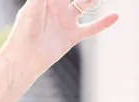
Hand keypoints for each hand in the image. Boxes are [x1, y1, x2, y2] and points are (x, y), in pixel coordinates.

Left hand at [4, 0, 118, 74]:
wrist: (24, 59)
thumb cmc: (23, 33)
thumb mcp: (32, 8)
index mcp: (47, 0)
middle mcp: (58, 9)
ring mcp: (66, 22)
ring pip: (85, 5)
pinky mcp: (72, 36)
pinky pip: (91, 28)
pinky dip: (103, 23)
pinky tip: (115, 16)